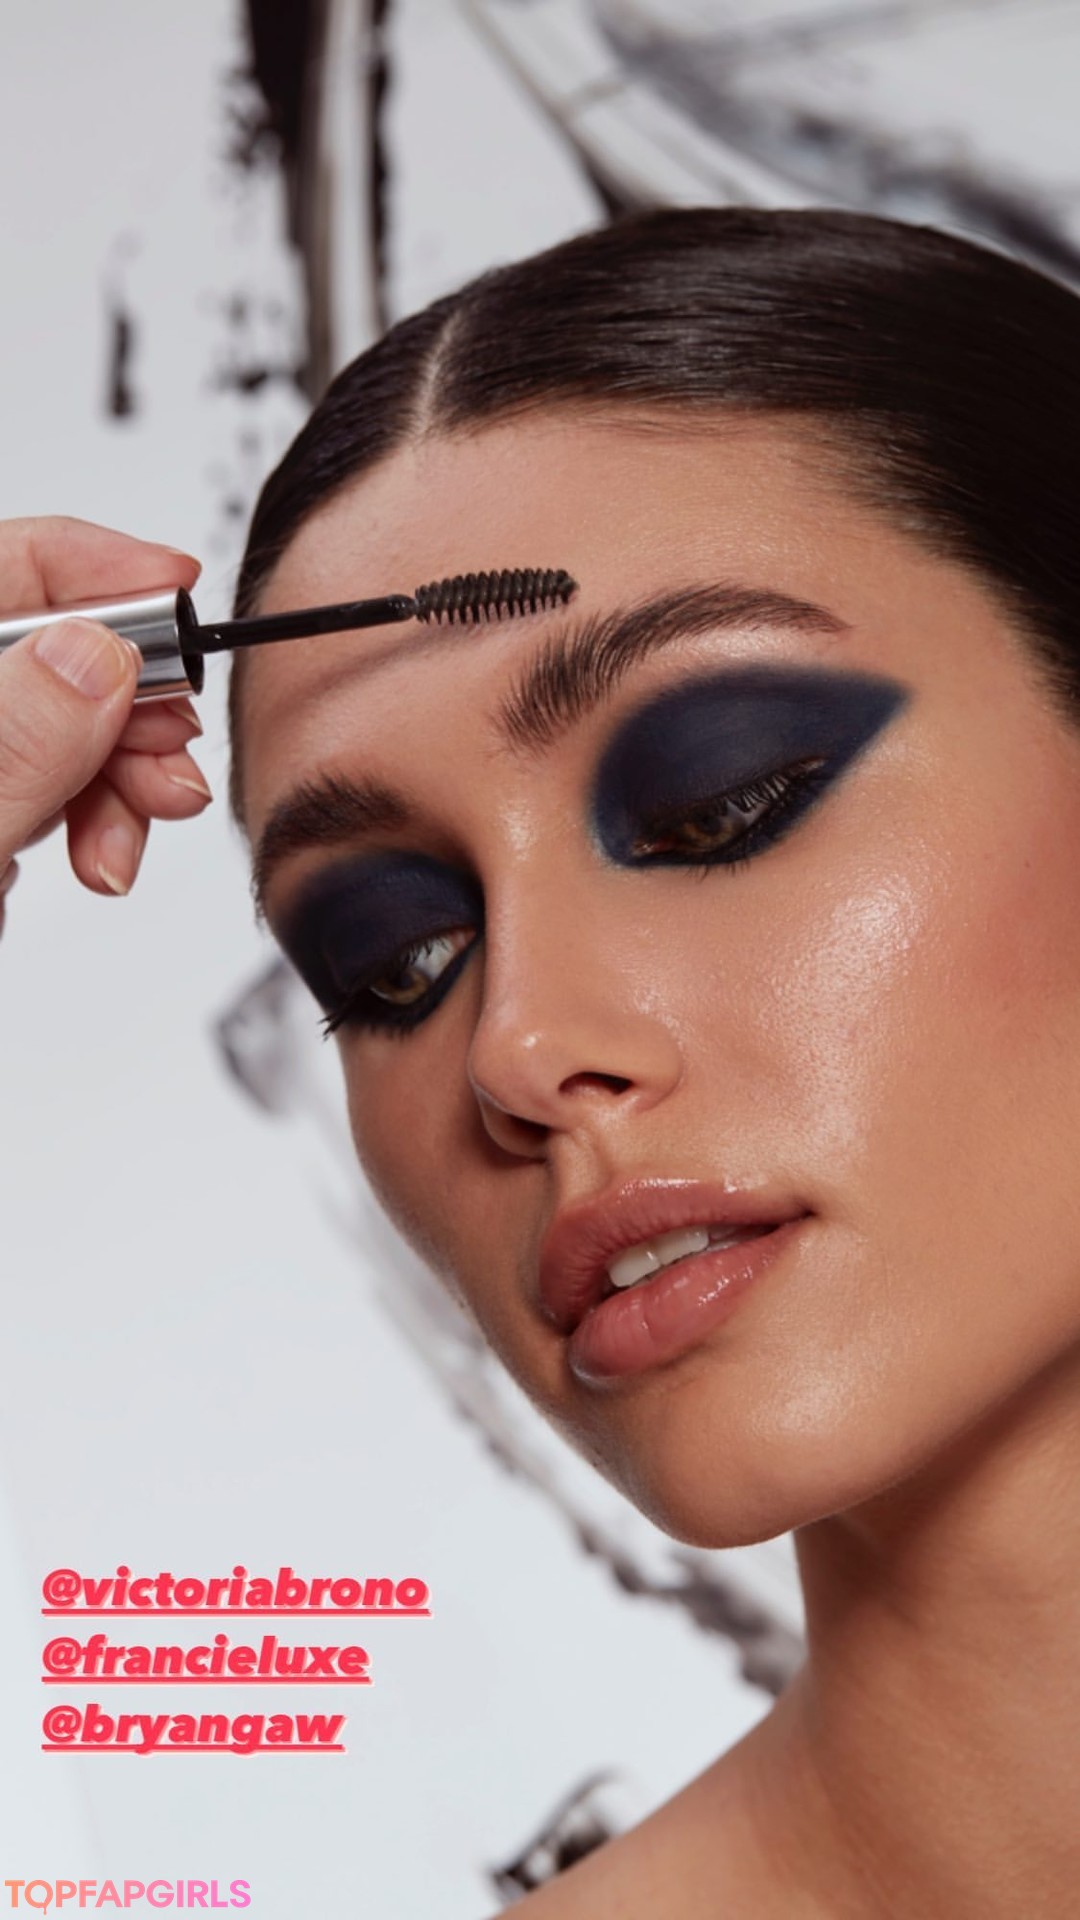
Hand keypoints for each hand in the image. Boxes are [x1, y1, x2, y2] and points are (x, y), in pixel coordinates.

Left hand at [0, 515, 211, 937]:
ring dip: (111, 777)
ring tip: (124, 841)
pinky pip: (34, 789)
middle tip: (166, 767)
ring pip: (49, 727)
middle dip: (122, 702)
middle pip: (36, 650)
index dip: (93, 566)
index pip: (0, 564)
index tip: (176, 594)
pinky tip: (82, 860)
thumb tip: (89, 657)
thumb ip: (14, 744)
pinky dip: (77, 820)